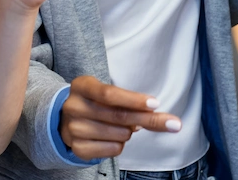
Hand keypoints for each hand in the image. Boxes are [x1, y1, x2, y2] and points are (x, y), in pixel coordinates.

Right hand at [59, 76, 181, 160]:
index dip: (133, 100)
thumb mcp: (106, 92)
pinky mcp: (77, 148)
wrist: (65, 118)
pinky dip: (120, 145)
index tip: (155, 104)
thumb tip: (156, 111)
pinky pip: (113, 150)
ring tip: (122, 126)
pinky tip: (114, 137)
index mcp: (81, 86)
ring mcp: (73, 129)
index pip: (109, 94)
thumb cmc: (94, 102)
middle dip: (147, 119)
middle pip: (118, 116)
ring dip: (129, 132)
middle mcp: (74, 106)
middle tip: (172, 123)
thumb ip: (128, 101)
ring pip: (119, 134)